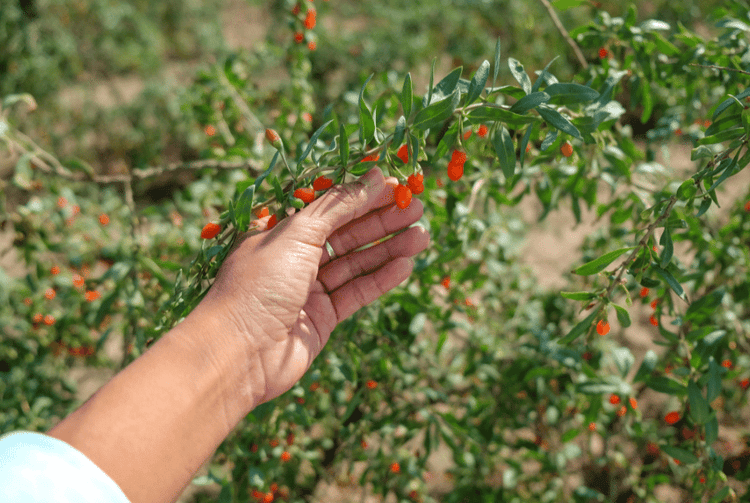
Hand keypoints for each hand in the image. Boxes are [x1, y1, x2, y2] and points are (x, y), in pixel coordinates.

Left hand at [194, 167, 429, 404]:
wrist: (239, 353)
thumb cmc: (258, 285)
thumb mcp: (296, 233)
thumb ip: (337, 206)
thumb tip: (373, 178)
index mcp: (279, 230)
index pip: (328, 206)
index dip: (362, 195)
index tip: (396, 185)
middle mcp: (294, 257)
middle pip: (347, 232)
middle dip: (383, 220)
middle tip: (419, 208)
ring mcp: (309, 288)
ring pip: (356, 262)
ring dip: (389, 248)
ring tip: (422, 236)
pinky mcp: (323, 318)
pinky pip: (357, 292)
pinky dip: (381, 279)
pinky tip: (406, 265)